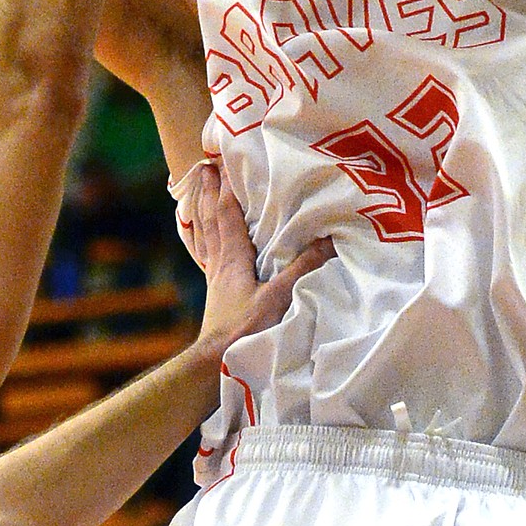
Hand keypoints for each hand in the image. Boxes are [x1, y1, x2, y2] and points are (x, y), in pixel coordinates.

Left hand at [189, 159, 332, 350]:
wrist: (215, 362)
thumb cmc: (245, 330)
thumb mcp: (278, 297)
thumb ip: (301, 268)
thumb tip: (328, 240)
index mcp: (232, 258)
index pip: (227, 215)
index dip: (226, 189)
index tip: (223, 163)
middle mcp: (219, 263)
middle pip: (210, 220)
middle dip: (209, 193)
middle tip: (205, 168)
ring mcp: (214, 278)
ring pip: (205, 236)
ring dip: (202, 212)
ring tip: (198, 195)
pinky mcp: (215, 293)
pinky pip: (206, 257)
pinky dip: (202, 241)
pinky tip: (203, 242)